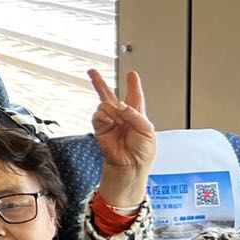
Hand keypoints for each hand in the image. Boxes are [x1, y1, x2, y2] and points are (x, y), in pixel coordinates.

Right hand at [89, 69, 154, 208]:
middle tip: (92, 73)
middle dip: (100, 84)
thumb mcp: (147, 130)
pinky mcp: (100, 128)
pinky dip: (103, 117)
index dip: (133, 85)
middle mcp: (122, 117)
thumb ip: (135, 115)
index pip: (135, 96)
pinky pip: (98, 115)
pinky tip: (109, 122)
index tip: (132, 75)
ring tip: (117, 121)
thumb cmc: (142, 153)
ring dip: (112, 110)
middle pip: (110, 96)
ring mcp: (110, 122)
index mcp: (137, 116)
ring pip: (105, 104)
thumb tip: (121, 106)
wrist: (129, 166)